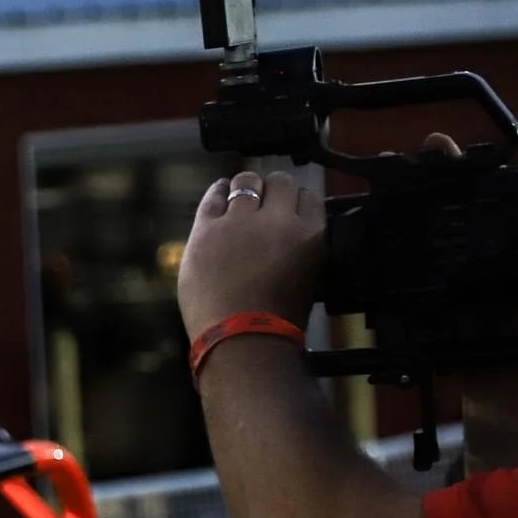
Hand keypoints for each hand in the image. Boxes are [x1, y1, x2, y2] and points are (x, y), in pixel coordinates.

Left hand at [177, 168, 323, 340]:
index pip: (308, 196)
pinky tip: (220, 193)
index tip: (286, 209)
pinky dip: (218, 191)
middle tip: (263, 204)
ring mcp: (240, 223)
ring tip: (241, 196)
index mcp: (311, 233)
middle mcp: (278, 220)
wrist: (241, 337)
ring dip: (246, 186)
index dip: (295, 201)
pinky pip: (213, 197)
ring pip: (246, 181)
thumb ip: (302, 246)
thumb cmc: (276, 318)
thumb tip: (293, 229)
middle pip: (279, 182)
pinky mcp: (207, 230)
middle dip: (273, 190)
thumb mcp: (309, 277)